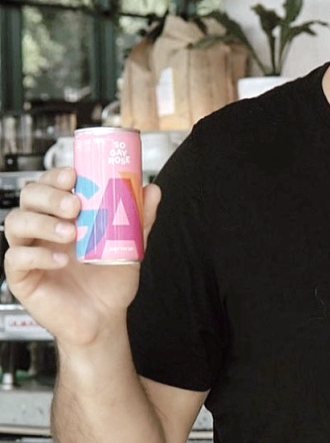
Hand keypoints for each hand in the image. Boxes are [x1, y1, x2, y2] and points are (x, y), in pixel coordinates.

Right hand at [3, 167, 160, 346]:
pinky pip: (16, 258)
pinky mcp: (21, 276)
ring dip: (42, 222)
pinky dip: (38, 255)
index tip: (74, 175)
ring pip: (15, 223)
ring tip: (70, 233)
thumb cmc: (110, 280)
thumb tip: (151, 189)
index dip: (56, 175)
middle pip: (28, 196)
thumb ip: (139, 217)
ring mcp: (30, 250)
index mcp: (64, 215)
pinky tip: (61, 260)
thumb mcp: (130, 244)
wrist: (104, 317)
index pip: (50, 184)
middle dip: (49, 195)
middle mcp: (43, 228)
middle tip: (74, 205)